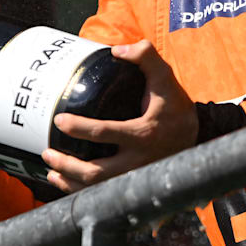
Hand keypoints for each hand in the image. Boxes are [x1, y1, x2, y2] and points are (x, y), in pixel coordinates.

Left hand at [41, 40, 196, 192]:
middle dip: (68, 165)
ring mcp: (136, 177)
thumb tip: (116, 50)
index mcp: (143, 133)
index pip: (104, 133)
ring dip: (70, 183)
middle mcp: (139, 161)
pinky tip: (65, 183)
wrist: (197, 136)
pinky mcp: (134, 184)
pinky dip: (82, 192)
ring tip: (51, 170)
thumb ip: (146, 56)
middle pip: (96, 173)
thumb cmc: (175, 106)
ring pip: (98, 189)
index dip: (78, 127)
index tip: (59, 121)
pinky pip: (104, 195)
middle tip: (48, 152)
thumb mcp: (165, 78)